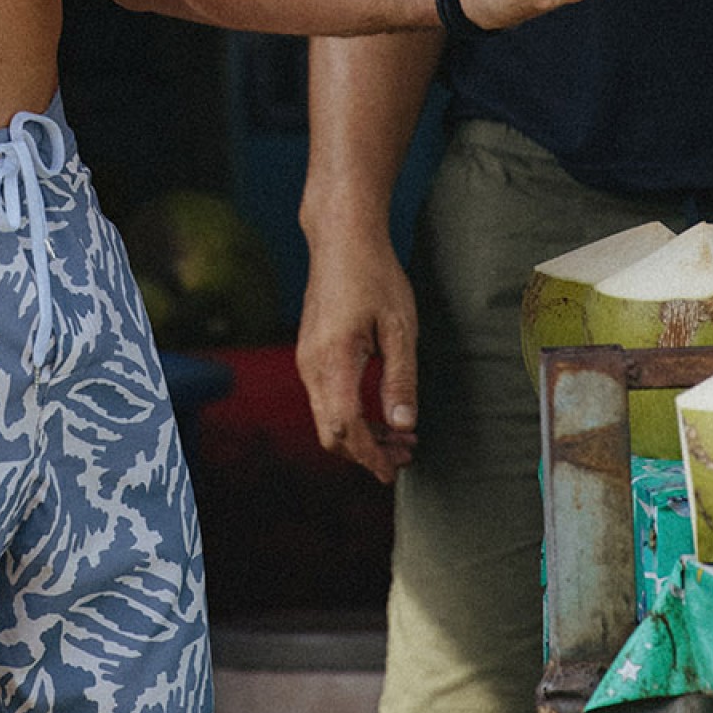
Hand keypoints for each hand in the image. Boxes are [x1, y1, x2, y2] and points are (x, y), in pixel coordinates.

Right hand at [296, 233, 419, 484]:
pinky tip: (378, 410)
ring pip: (327, 418)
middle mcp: (311, 365)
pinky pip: (325, 399)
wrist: (341, 240)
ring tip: (401, 435)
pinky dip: (350, 416)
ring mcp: (306, 359)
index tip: (394, 472)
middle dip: (367, 453)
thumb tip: (403, 426)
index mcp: (334, 361)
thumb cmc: (375, 277)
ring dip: (361, 435)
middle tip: (406, 454)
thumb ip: (401, 380)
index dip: (371, 456)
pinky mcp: (310, 353)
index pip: (347, 427)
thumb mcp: (400, 328)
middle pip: (331, 433)